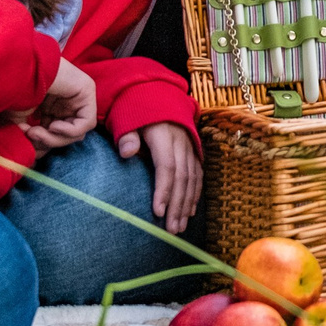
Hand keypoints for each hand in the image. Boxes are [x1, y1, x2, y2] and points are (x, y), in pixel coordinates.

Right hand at [21, 59, 99, 148]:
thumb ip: (27, 136)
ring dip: (55, 138)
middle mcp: (66, 103)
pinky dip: (69, 130)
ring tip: (35, 131)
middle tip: (30, 137)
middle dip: (48, 142)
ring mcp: (78, 97)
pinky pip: (86, 123)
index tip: (27, 146)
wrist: (18, 68)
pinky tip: (53, 124)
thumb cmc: (14, 90)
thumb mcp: (18, 119)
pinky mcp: (87, 92)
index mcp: (51, 108)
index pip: (55, 136)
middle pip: (66, 136)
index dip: (43, 146)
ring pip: (76, 133)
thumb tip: (35, 153)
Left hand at [119, 121, 202, 236]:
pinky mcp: (193, 152)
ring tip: (180, 227)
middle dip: (177, 205)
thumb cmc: (136, 110)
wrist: (157, 94)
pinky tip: (190, 212)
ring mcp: (190, 148)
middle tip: (171, 230)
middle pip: (182, 178)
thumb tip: (127, 152)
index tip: (158, 211)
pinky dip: (195, 195)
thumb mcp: (127, 118)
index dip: (163, 190)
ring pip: (192, 180)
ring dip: (186, 205)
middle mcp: (181, 143)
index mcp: (164, 136)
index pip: (167, 167)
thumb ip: (127, 135)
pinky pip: (198, 176)